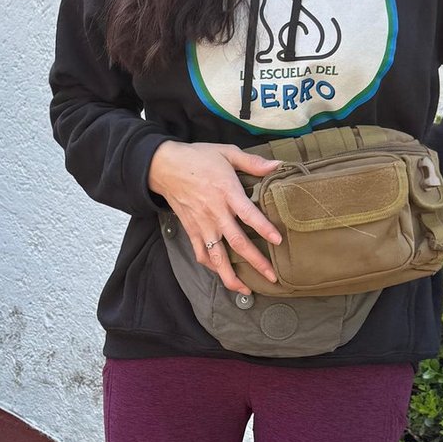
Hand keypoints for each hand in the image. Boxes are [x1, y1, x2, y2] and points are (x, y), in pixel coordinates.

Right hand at [148, 142, 284, 292]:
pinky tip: (222, 274)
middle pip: (237, 242)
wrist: (165, 166)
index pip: (248, 215)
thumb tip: (277, 165)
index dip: (264, 229)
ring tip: (246, 289)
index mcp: (227, 192)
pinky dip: (212, 267)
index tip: (278, 241)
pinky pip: (201, 254)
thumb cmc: (197, 158)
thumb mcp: (226, 152)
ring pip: (218, 257)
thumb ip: (252, 162)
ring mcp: (202, 225)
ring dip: (231, 276)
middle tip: (271, 276)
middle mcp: (215, 213)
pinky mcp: (191, 231)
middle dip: (256, 262)